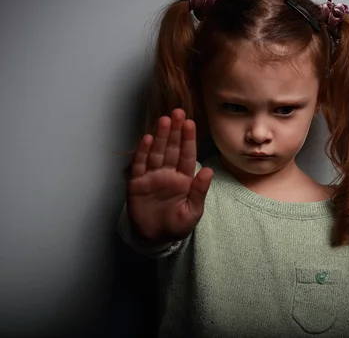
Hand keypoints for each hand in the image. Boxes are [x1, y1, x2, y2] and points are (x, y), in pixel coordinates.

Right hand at [126, 108, 212, 242]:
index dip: (188, 139)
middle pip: (171, 148)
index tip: (190, 123)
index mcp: (183, 179)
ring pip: (156, 152)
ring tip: (164, 120)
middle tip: (178, 112)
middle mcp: (168, 173)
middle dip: (175, 131)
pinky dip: (142, 152)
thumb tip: (209, 171)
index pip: (187, 155)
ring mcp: (152, 177)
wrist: (154, 239)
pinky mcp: (136, 183)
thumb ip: (199, 191)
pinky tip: (146, 139)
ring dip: (160, 136)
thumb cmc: (176, 225)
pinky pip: (140, 165)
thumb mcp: (192, 212)